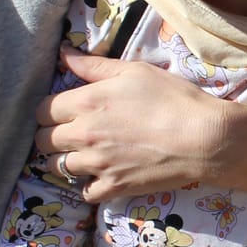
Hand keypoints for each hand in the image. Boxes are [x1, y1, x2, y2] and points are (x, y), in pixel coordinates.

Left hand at [34, 50, 226, 200]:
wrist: (203, 138)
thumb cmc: (173, 98)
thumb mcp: (134, 71)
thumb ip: (93, 65)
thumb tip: (62, 54)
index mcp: (86, 102)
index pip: (42, 110)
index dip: (48, 110)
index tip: (60, 111)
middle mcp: (84, 135)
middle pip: (42, 140)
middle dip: (50, 135)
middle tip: (67, 132)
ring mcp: (97, 164)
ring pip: (56, 168)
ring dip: (63, 160)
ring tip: (79, 154)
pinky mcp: (113, 187)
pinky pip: (83, 192)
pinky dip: (87, 185)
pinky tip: (97, 175)